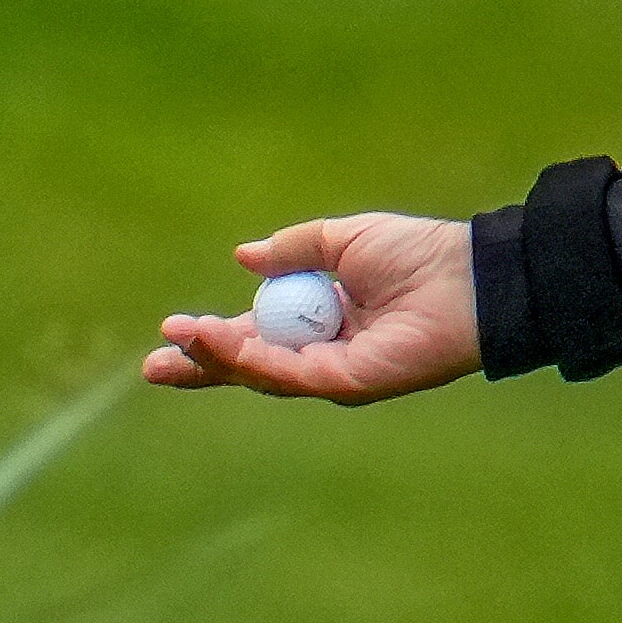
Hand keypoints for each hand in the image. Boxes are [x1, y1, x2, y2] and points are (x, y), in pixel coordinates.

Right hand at [143, 213, 480, 404]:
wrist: (467, 276)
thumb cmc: (419, 253)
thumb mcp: (343, 240)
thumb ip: (293, 250)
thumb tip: (243, 257)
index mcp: (321, 318)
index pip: (256, 335)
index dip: (213, 336)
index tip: (172, 329)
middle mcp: (324, 351)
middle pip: (249, 367)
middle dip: (200, 366)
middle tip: (154, 366)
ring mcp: (335, 372)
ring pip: (261, 374)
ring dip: (215, 358)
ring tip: (178, 340)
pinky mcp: (348, 383)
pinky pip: (287, 375)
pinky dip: (248, 360)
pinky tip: (214, 341)